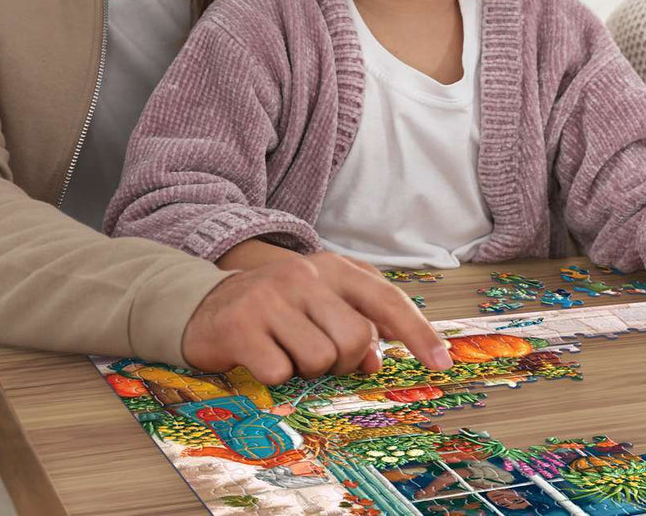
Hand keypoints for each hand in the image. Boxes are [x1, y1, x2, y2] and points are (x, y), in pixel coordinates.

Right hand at [183, 248, 452, 384]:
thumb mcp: (319, 304)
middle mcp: (306, 274)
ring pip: (320, 360)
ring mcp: (273, 297)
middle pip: (356, 340)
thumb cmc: (275, 308)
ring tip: (284, 350)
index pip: (387, 301)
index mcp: (334, 267)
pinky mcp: (241, 325)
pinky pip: (280, 373)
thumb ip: (355, 323)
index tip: (442, 362)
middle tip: (317, 354)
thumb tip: (378, 360)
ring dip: (305, 369)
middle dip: (342, 361)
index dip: (418, 333)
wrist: (203, 304)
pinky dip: (274, 377)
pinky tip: (259, 356)